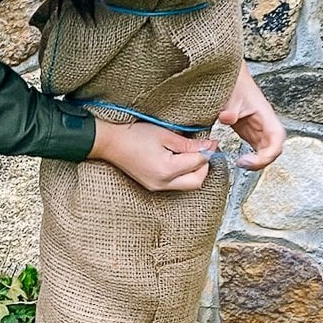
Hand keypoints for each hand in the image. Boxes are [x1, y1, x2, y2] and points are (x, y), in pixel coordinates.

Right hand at [89, 118, 213, 191]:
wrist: (110, 143)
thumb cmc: (134, 136)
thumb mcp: (164, 135)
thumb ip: (188, 144)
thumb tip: (207, 146)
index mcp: (166, 170)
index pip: (197, 163)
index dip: (208, 151)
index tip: (212, 141)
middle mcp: (163, 183)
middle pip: (196, 181)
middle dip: (204, 166)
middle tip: (206, 150)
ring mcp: (157, 187)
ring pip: (187, 185)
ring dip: (195, 171)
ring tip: (193, 153)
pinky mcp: (153, 186)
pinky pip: (175, 184)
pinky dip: (183, 174)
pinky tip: (181, 159)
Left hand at [218, 62, 285, 169]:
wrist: (229, 75)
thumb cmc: (234, 83)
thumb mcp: (230, 95)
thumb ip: (229, 109)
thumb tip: (227, 118)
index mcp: (265, 114)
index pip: (277, 138)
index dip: (268, 154)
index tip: (250, 160)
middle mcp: (266, 123)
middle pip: (274, 149)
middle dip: (262, 161)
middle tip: (242, 164)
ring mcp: (259, 128)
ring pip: (266, 150)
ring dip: (257, 161)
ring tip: (240, 164)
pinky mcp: (250, 131)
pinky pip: (256, 148)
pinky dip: (251, 157)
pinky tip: (239, 161)